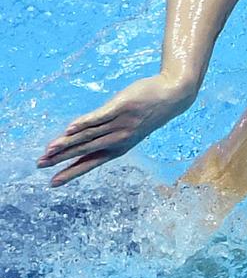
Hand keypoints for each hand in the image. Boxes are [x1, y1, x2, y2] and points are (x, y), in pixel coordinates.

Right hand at [37, 74, 195, 186]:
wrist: (173, 95)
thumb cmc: (148, 111)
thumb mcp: (129, 127)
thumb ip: (107, 133)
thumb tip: (82, 137)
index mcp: (120, 147)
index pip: (91, 162)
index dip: (72, 172)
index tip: (53, 182)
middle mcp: (119, 138)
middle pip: (85, 149)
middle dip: (62, 159)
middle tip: (41, 165)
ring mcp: (121, 123)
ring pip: (89, 136)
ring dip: (67, 143)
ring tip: (48, 150)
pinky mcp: (122, 107)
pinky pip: (99, 117)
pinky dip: (83, 123)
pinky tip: (68, 129)